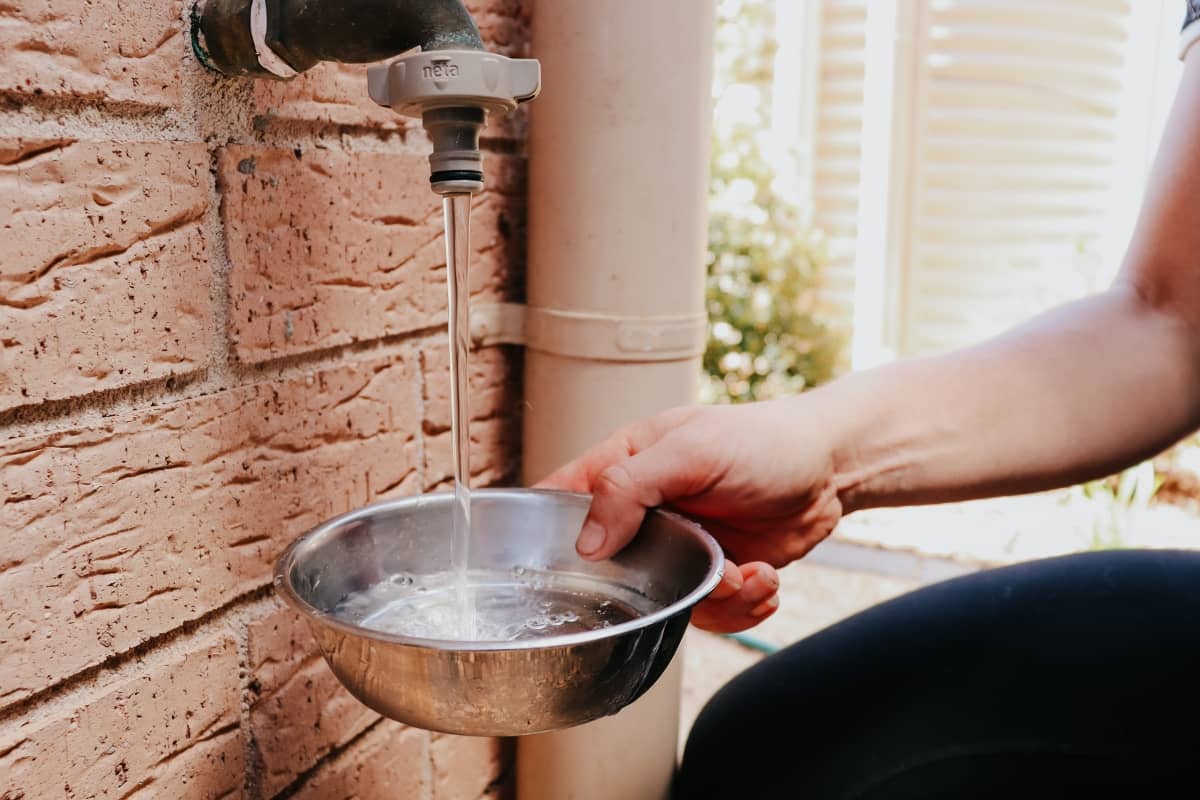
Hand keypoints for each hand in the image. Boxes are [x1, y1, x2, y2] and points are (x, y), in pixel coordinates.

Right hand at [536, 401, 843, 632]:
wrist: (831, 468)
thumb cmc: (762, 442)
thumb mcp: (689, 451)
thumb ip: (630, 487)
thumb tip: (587, 543)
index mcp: (623, 467)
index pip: (562, 501)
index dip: (550, 535)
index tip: (563, 568)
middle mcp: (644, 512)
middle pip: (610, 570)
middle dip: (654, 586)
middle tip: (695, 571)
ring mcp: (678, 546)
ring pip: (664, 602)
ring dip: (712, 599)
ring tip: (746, 574)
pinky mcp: (714, 572)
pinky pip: (707, 613)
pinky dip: (740, 607)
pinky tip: (763, 579)